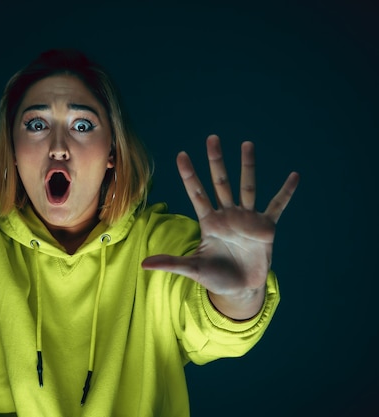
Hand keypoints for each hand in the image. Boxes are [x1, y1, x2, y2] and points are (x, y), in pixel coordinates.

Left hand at [142, 135, 298, 315]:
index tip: (181, 154)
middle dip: (216, 161)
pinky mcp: (266, 228)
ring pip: (246, 186)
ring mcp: (247, 219)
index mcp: (209, 222)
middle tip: (212, 138)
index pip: (196, 193)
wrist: (240, 291)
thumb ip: (170, 263)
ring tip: (247, 144)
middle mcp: (227, 215)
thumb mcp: (192, 269)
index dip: (189, 174)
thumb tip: (143, 264)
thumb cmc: (214, 278)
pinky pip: (277, 206)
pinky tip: (294, 176)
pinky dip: (286, 192)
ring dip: (247, 166)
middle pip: (220, 182)